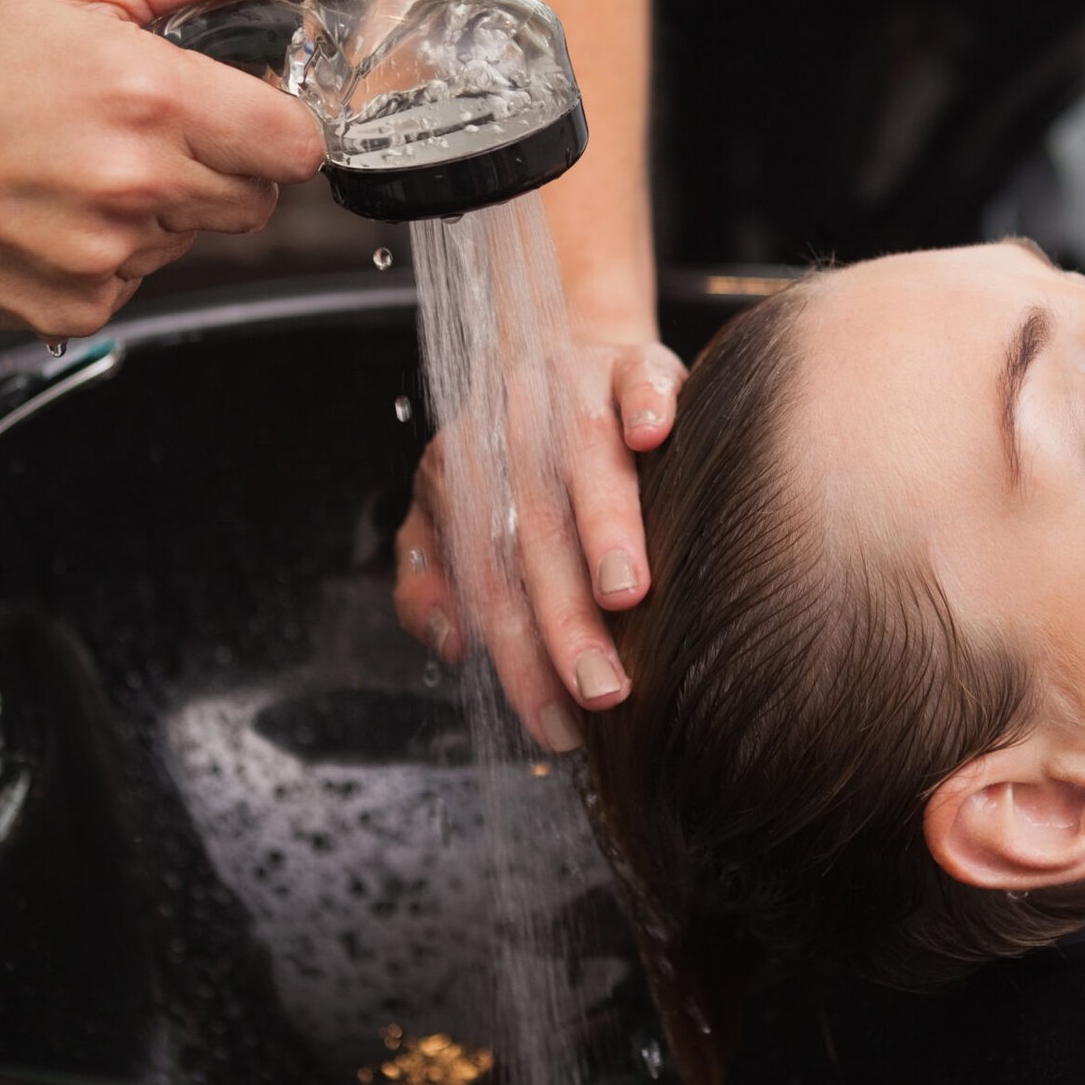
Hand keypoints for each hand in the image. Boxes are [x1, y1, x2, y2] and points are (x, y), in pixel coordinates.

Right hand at [0, 0, 348, 333]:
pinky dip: (112, 250)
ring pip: (197, 238)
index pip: (299, 145)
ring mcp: (105, 256)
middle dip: (224, 162)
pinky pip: (139, 281)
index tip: (248, 108)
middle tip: (149, 126)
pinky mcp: (75, 307)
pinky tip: (56, 206)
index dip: (280, 123)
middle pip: (259, 199)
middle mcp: (136, 186)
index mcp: (151, 97)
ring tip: (83, 160)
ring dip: (165, 204)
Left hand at [394, 333, 684, 749]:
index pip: (485, 581)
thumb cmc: (517, 465)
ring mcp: (569, 389)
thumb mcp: (451, 520)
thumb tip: (450, 643)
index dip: (518, 657)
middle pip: (533, 531)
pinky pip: (639, 376)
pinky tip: (655, 435)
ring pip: (583, 457)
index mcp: (461, 477)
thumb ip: (429, 584)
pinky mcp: (630, 361)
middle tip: (600, 687)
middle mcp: (509, 432)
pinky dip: (646, 402)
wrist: (567, 363)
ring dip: (603, 523)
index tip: (556, 723)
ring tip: (625, 591)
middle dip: (564, 616)